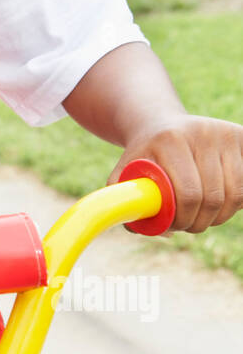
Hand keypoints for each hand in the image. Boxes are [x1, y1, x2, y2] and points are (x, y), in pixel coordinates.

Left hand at [107, 115, 242, 233]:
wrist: (159, 124)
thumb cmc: (142, 157)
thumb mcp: (123, 173)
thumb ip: (122, 201)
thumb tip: (144, 228)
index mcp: (169, 139)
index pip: (188, 194)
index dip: (184, 220)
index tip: (175, 227)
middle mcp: (201, 132)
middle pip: (214, 197)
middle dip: (201, 222)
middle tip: (189, 226)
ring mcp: (224, 133)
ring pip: (236, 194)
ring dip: (220, 215)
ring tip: (203, 216)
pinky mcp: (241, 136)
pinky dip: (237, 201)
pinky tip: (220, 203)